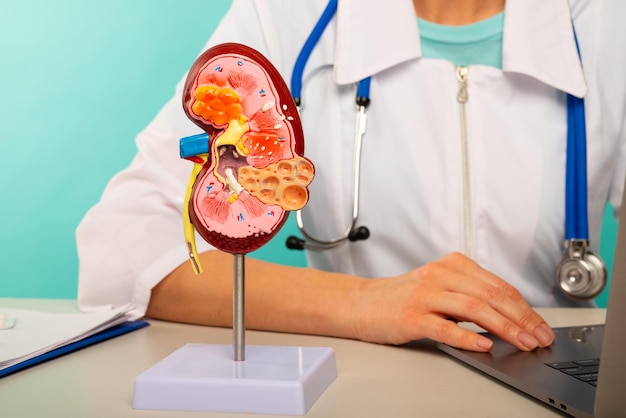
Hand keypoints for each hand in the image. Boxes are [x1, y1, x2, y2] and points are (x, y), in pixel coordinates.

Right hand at [348, 252, 554, 351]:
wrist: (362, 303)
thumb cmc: (403, 298)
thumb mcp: (440, 287)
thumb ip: (470, 295)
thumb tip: (512, 318)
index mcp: (452, 265)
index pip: (498, 285)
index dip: (525, 308)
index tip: (541, 327)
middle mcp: (440, 275)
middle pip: (491, 295)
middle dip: (521, 319)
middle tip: (539, 338)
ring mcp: (424, 295)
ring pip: (473, 308)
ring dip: (504, 328)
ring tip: (522, 343)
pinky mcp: (410, 316)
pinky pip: (444, 326)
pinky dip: (467, 337)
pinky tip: (484, 346)